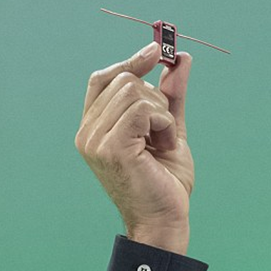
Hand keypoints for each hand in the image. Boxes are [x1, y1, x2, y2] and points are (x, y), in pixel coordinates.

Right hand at [75, 42, 193, 253]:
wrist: (166, 218)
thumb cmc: (165, 180)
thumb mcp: (169, 128)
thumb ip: (172, 94)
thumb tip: (182, 58)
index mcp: (95, 127)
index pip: (104, 78)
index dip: (130, 61)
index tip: (158, 51)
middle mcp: (88, 132)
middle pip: (123, 79)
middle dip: (156, 98)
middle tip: (165, 131)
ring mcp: (95, 139)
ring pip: (135, 91)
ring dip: (162, 114)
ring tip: (164, 143)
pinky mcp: (110, 147)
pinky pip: (143, 110)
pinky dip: (163, 123)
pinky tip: (165, 147)